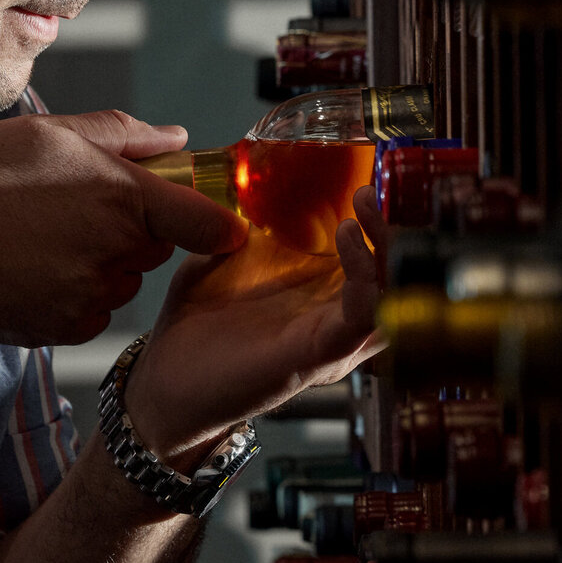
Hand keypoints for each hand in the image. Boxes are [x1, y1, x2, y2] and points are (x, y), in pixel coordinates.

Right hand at [0, 110, 245, 346]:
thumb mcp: (48, 133)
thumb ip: (123, 134)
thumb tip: (177, 136)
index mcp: (123, 196)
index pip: (207, 222)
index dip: (219, 222)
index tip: (221, 222)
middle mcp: (117, 251)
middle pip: (158, 243)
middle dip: (133, 225)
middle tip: (75, 202)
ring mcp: (92, 295)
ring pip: (123, 276)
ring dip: (101, 259)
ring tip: (41, 233)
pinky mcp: (65, 329)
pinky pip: (93, 309)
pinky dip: (74, 291)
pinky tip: (31, 266)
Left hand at [124, 185, 388, 465]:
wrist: (167, 384)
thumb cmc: (199, 331)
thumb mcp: (226, 259)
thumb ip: (246, 225)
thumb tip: (257, 180)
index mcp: (320, 296)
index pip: (372, 256)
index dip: (380, 218)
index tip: (368, 178)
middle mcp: (335, 319)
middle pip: (394, 274)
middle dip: (392, 227)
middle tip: (372, 190)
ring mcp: (331, 341)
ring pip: (390, 296)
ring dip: (385, 248)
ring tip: (363, 209)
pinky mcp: (316, 357)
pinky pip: (360, 319)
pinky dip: (364, 279)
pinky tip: (347, 241)